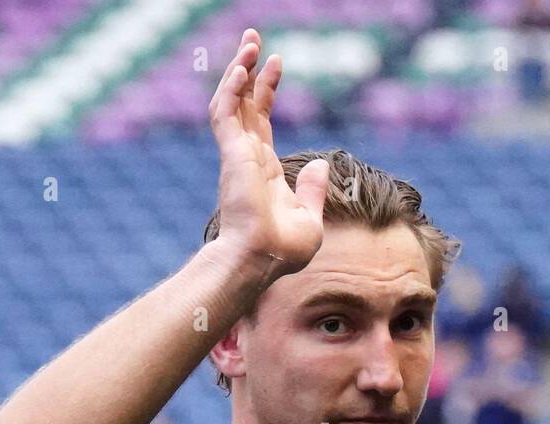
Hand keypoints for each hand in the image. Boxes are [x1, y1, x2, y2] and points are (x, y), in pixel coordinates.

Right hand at [208, 29, 327, 276]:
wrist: (262, 260)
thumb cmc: (283, 250)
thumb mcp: (310, 218)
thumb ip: (314, 190)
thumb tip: (322, 165)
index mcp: (263, 170)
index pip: (260, 120)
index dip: (266, 90)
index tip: (276, 63)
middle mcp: (247, 158)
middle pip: (243, 103)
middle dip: (248, 68)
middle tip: (253, 37)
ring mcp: (237, 155)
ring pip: (231, 101)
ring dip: (238, 69)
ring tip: (249, 41)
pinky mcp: (232, 155)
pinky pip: (226, 113)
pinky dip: (231, 89)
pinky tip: (243, 67)